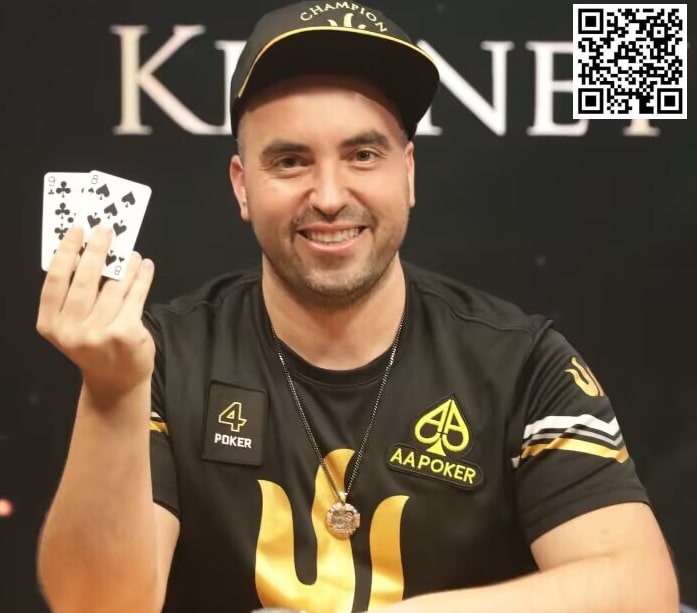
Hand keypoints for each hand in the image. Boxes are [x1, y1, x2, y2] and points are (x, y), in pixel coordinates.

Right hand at [36, 225, 155, 403]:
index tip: (77, 230)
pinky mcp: (125, 334)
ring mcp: (99, 333)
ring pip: (114, 287)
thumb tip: (91, 252)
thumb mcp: (74, 325)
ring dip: (126, 265)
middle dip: (97, 250)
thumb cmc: (95, 346)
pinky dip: (141, 278)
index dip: (66, 252)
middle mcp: (72, 330)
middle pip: (85, 279)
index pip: (55, 280)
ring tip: (131, 252)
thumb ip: (76, 296)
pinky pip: (135, 297)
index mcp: (51, 324)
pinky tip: (145, 266)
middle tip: (105, 229)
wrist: (116, 382)